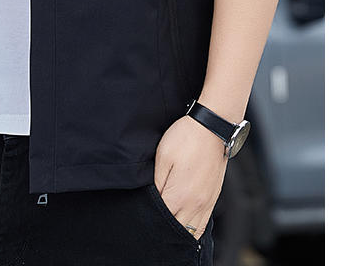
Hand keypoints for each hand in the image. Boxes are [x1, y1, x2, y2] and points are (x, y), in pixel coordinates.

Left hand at [153, 115, 227, 239]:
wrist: (211, 128)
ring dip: (180, 230)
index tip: (144, 212)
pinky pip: (204, 223)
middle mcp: (195, 205)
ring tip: (168, 223)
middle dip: (164, 228)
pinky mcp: (214, 197)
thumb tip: (153, 200)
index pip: (162, 219)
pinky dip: (194, 228)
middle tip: (153, 220)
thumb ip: (156, 183)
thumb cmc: (185, 138)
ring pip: (193, 231)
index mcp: (180, 196)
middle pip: (177, 229)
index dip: (151, 218)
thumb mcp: (162, 157)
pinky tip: (185, 221)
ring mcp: (207, 203)